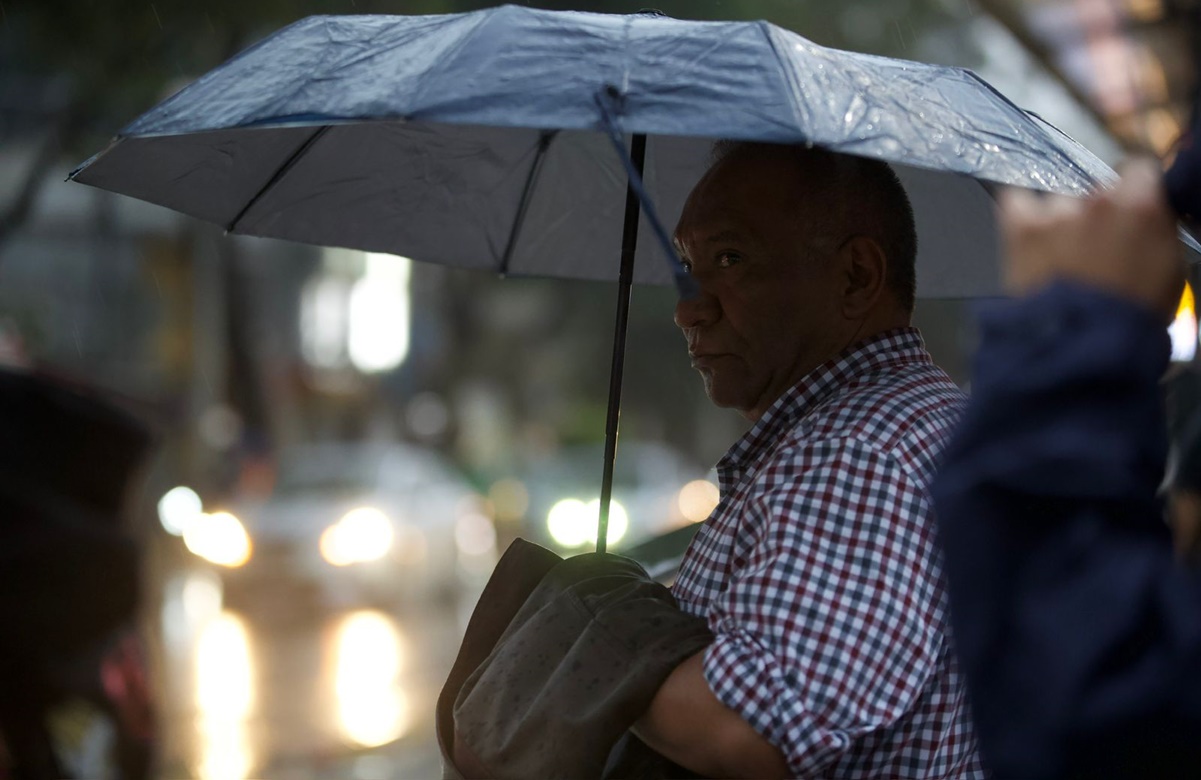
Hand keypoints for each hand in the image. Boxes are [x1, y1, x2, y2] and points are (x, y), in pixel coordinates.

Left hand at [999, 157, 1186, 322]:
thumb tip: (1150, 219)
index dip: (1133, 192)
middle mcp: (1099, 200)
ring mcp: (1057, 212)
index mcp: (1142, 206)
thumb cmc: (1130, 318)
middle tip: (1093, 250)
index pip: (1138, 171)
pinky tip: (1027, 236)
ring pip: (1058, 203)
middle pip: (1096, 192)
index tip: (1128, 209)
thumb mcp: (1169, 271)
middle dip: (1096, 215)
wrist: (1083, 346)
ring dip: (1059, 223)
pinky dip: (1020, 213)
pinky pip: (1016, 201)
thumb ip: (1157, 232)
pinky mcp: (1021, 226)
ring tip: (1059, 259)